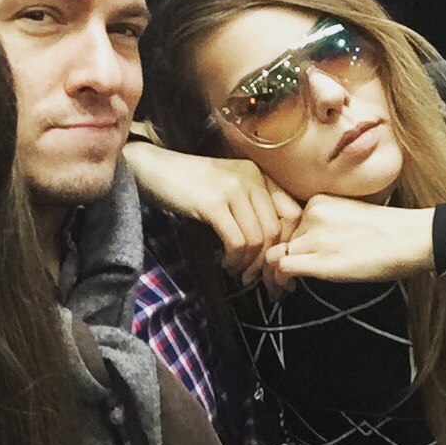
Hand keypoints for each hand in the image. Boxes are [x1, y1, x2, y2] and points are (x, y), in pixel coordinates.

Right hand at [123, 142, 301, 279]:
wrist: (154, 168)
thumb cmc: (190, 183)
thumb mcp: (228, 188)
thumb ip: (251, 206)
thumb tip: (272, 245)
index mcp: (259, 174)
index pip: (291, 213)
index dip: (287, 243)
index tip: (275, 264)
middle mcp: (252, 178)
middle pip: (276, 230)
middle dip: (267, 260)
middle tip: (255, 276)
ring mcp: (233, 189)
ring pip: (258, 238)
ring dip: (249, 263)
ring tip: (237, 271)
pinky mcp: (213, 203)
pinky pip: (237, 241)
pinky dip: (234, 259)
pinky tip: (225, 263)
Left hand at [264, 194, 435, 286]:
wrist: (413, 237)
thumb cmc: (390, 231)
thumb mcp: (349, 217)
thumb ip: (324, 226)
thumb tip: (307, 247)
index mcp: (318, 201)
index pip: (283, 224)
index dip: (279, 244)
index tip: (281, 259)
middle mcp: (311, 214)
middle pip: (275, 240)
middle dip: (272, 262)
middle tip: (275, 280)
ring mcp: (314, 236)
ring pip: (273, 255)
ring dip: (272, 276)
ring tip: (279, 290)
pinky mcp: (320, 259)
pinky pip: (282, 268)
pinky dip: (279, 281)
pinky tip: (287, 290)